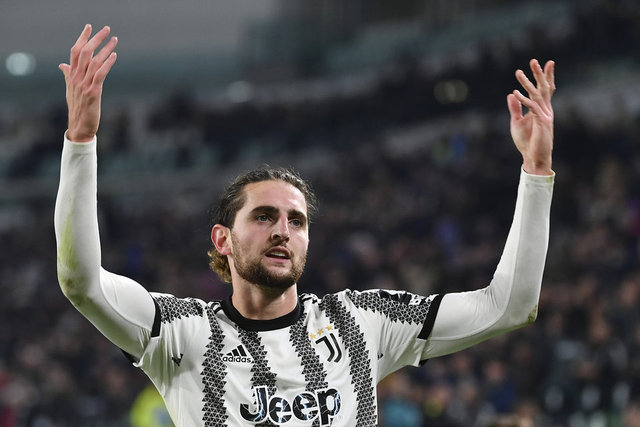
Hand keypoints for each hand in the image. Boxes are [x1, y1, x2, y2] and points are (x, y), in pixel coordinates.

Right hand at [59, 24, 117, 141]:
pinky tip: (114, 56)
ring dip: (105, 49)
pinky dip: (107, 64)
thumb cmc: (77, 108)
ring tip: (114, 40)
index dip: (82, 38)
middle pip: (84, 53)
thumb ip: (67, 75)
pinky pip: (100, 74)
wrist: (79, 127)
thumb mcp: (70, 90)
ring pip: (93, 62)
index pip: (75, 52)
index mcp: (71, 76)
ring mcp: (84, 85)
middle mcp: (76, 78)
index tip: (89, 27)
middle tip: (106, 29)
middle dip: (96, 39)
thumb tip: (62, 65)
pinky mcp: (93, 93)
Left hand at [507, 59, 554, 174]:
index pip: (545, 90)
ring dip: (527, 83)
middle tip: (533, 60)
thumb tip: (511, 94)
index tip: (547, 63)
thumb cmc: (527, 141)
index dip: (546, 77)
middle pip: (543, 88)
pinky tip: (515, 92)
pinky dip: (523, 99)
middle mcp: (545, 110)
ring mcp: (545, 115)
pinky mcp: (542, 122)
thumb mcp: (516, 122)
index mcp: (541, 109)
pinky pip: (532, 107)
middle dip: (539, 74)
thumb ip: (515, 108)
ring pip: (536, 94)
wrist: (533, 158)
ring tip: (519, 72)